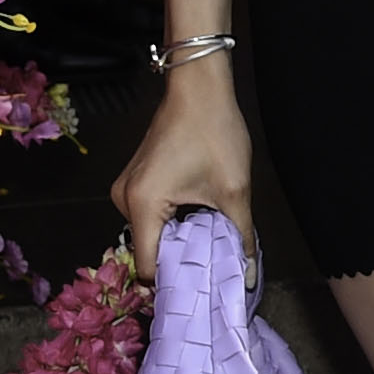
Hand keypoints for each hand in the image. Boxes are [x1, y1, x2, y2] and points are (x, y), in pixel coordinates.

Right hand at [110, 54, 253, 284]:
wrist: (199, 85)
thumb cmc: (215, 131)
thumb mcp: (234, 190)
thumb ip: (240, 237)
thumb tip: (249, 276)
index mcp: (142, 205)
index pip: (149, 266)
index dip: (176, 280)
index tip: (201, 288)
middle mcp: (125, 199)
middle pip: (148, 249)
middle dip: (180, 260)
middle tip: (211, 267)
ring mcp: (127, 187)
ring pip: (150, 232)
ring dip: (177, 238)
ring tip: (208, 242)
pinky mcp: (135, 179)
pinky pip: (150, 213)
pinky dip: (172, 221)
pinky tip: (197, 218)